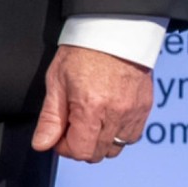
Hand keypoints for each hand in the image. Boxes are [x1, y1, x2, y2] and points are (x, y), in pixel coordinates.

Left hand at [34, 42, 155, 164]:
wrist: (113, 33)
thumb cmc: (81, 53)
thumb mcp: (56, 83)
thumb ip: (50, 118)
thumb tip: (42, 144)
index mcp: (91, 108)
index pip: (81, 151)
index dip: (65, 148)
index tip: (58, 137)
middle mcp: (116, 113)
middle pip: (98, 153)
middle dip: (80, 146)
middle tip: (71, 128)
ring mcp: (134, 112)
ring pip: (117, 147)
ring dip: (100, 142)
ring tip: (89, 123)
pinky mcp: (145, 107)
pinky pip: (133, 135)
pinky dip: (118, 134)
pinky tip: (106, 119)